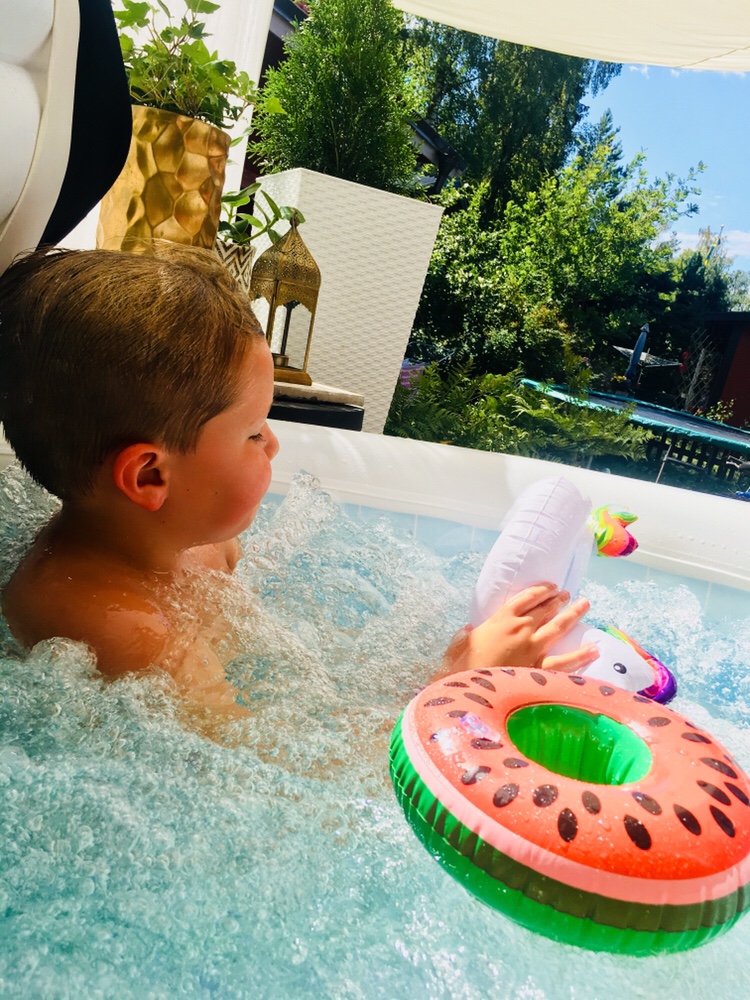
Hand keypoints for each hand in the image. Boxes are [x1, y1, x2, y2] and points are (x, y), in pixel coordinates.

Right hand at [439, 583, 597, 678]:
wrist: (471, 687)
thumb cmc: (459, 666)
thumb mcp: (457, 646)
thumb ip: (463, 636)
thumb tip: (467, 631)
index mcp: (500, 619)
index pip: (525, 598)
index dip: (540, 591)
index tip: (551, 587)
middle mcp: (520, 628)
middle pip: (544, 609)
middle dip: (558, 600)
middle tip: (568, 594)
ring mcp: (532, 647)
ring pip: (558, 627)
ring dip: (572, 614)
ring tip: (584, 604)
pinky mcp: (539, 667)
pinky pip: (564, 661)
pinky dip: (581, 655)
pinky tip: (595, 649)